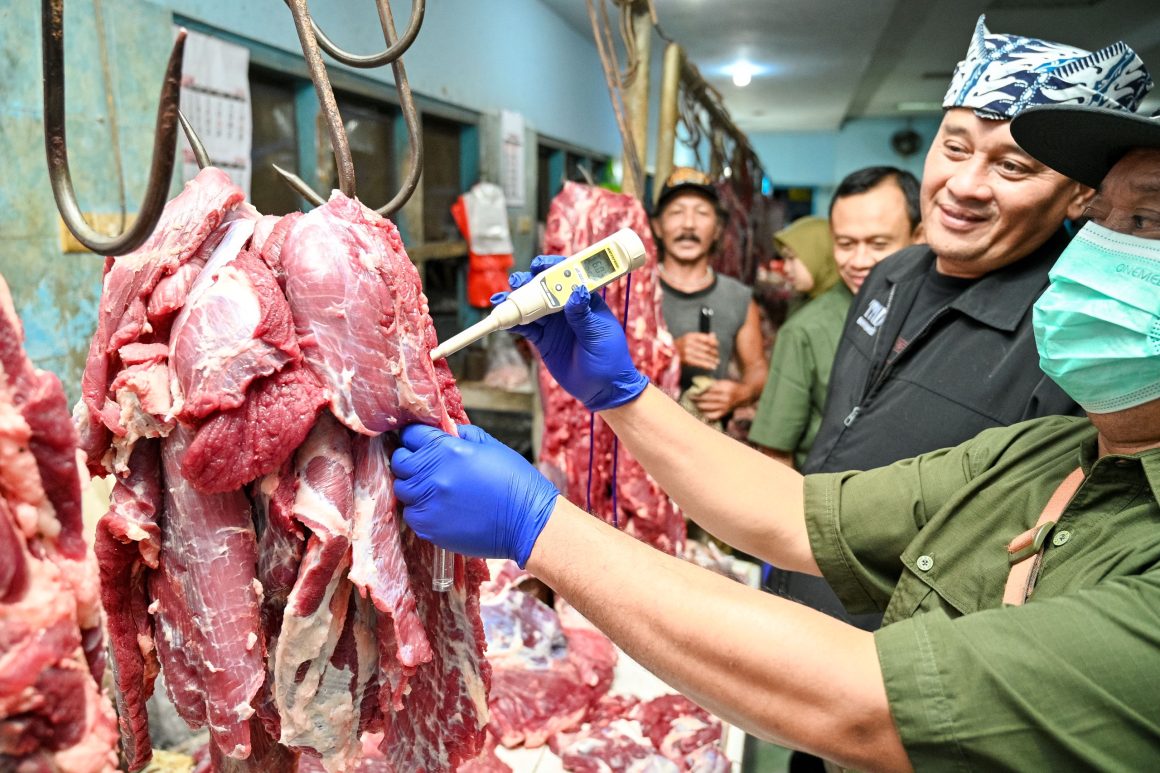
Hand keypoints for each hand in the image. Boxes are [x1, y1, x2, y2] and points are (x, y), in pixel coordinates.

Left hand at [391, 424, 557, 566]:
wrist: (527, 521)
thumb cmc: (515, 481)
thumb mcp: (491, 447)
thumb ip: (463, 436)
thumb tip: (446, 432)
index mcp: (447, 449)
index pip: (411, 435)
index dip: (416, 438)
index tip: (422, 443)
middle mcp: (432, 474)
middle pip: (400, 461)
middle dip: (410, 459)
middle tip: (426, 466)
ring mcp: (427, 502)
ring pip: (402, 488)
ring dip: (414, 486)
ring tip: (435, 489)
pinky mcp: (428, 527)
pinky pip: (410, 514)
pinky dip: (420, 510)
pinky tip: (440, 508)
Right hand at [493, 255, 648, 411]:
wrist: (603, 388)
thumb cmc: (610, 359)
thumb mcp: (598, 335)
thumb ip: (583, 316)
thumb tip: (576, 291)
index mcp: (586, 300)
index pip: (569, 277)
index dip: (553, 267)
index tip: (539, 265)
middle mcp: (567, 308)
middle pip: (545, 287)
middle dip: (529, 281)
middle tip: (517, 281)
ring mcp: (554, 323)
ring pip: (532, 304)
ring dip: (517, 299)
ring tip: (503, 299)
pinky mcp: (544, 339)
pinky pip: (526, 326)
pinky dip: (514, 322)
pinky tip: (504, 319)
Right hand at [675, 332, 719, 370]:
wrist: (666, 355)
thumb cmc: (680, 347)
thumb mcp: (689, 339)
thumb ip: (702, 337)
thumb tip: (713, 335)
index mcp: (690, 336)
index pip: (706, 338)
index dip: (714, 342)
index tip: (717, 346)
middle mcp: (688, 342)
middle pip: (706, 348)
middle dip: (714, 353)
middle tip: (717, 356)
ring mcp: (687, 351)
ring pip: (704, 356)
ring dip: (712, 360)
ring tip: (716, 362)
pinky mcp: (686, 359)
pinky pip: (700, 362)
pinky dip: (707, 365)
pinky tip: (712, 367)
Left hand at [691, 379, 742, 420]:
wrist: (744, 395)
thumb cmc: (731, 387)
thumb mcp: (724, 382)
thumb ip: (713, 384)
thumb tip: (698, 384)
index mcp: (725, 388)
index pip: (709, 389)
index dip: (699, 390)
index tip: (692, 390)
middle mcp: (725, 398)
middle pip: (707, 398)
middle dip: (696, 398)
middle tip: (689, 397)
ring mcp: (725, 406)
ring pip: (709, 407)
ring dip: (699, 405)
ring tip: (692, 403)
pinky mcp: (725, 412)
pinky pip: (713, 415)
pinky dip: (705, 414)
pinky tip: (700, 412)